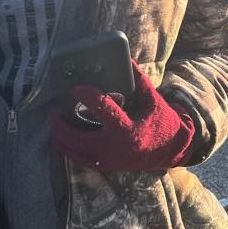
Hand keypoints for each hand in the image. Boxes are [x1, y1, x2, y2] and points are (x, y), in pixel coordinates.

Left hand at [50, 61, 194, 171]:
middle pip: (78, 138)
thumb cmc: (163, 123)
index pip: (101, 109)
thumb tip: (128, 61)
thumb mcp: (154, 101)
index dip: (86, 95)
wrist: (172, 150)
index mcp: (127, 129)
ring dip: (61, 139)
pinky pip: (82, 160)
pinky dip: (71, 150)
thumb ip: (140, 81)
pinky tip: (64, 139)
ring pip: (76, 153)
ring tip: (56, 124)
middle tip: (54, 111)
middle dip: (61, 125)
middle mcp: (116, 147)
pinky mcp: (109, 167)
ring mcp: (111, 160)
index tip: (76, 88)